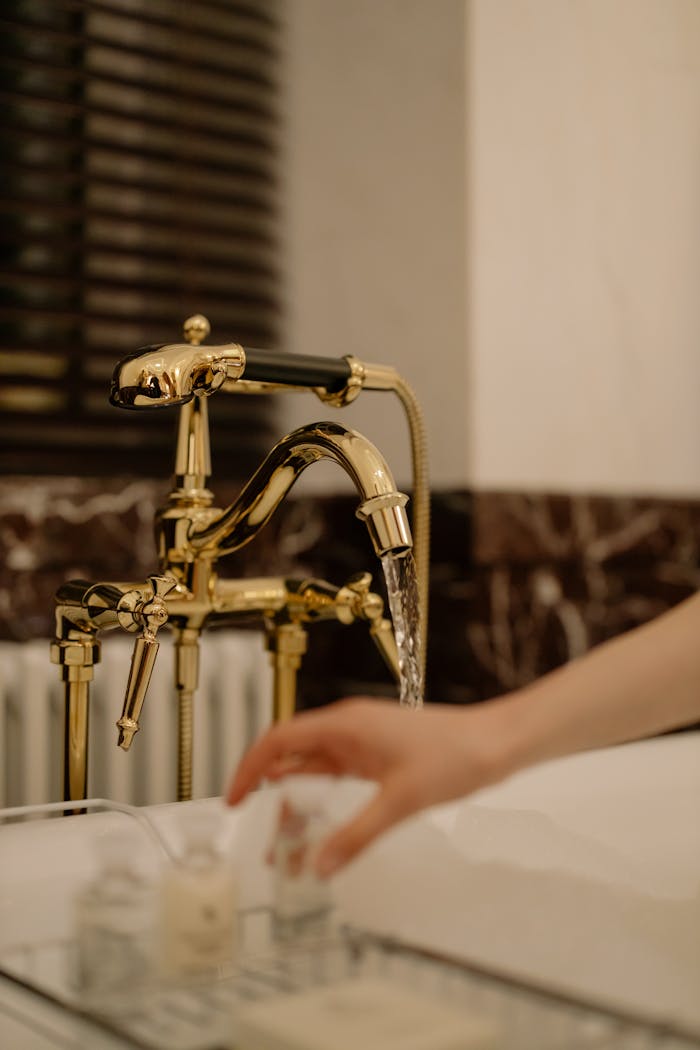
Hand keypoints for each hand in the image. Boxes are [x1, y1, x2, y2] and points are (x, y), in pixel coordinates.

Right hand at [226, 698, 509, 875]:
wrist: (496, 742)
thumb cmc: (455, 756)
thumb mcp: (401, 801)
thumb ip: (356, 836)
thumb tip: (320, 867)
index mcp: (345, 724)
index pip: (279, 740)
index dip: (249, 768)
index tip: (232, 799)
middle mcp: (348, 726)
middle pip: (290, 749)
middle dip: (265, 783)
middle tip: (249, 822)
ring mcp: (363, 738)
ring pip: (312, 761)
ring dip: (291, 788)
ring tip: (275, 825)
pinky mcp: (377, 752)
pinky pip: (335, 769)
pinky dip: (318, 789)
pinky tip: (312, 810)